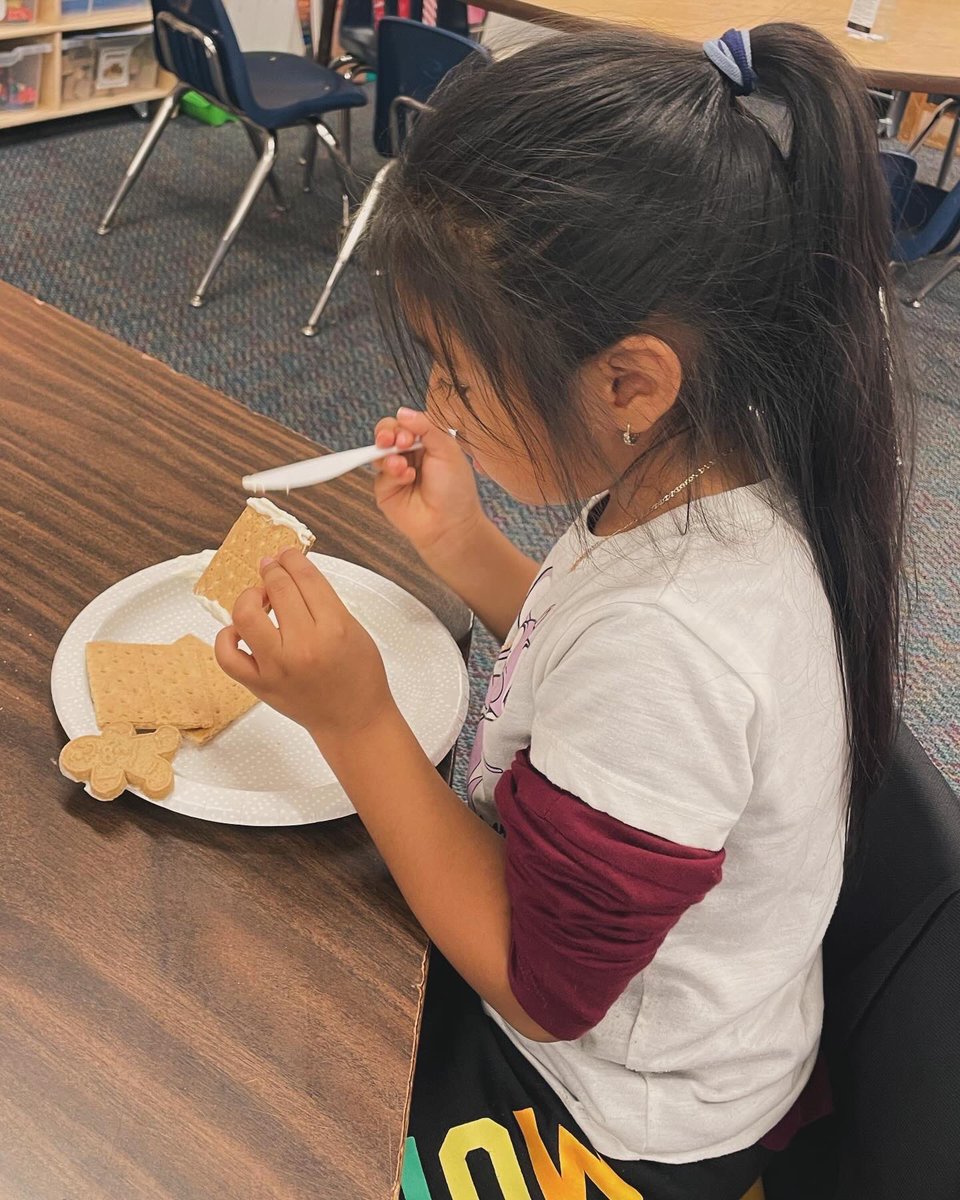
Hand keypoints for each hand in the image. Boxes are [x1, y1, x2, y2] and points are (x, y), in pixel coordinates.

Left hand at [214, 549, 394, 745]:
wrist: (354, 720)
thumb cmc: (359, 676)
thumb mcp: (354, 628)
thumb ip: (324, 601)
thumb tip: (293, 572)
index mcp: (334, 628)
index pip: (305, 577)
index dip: (292, 558)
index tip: (286, 554)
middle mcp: (303, 646)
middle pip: (277, 588)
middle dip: (272, 569)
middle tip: (271, 567)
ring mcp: (277, 666)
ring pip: (245, 614)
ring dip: (249, 597)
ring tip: (258, 599)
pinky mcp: (260, 685)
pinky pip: (227, 655)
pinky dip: (227, 637)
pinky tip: (239, 631)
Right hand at [373, 407, 484, 559]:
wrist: (450, 524)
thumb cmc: (455, 490)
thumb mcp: (447, 449)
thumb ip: (427, 427)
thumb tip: (402, 412)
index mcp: (426, 442)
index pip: (406, 422)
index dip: (403, 424)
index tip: (409, 433)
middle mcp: (409, 455)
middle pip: (387, 433)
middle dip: (387, 433)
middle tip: (397, 442)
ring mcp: (396, 471)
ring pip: (378, 452)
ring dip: (388, 454)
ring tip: (402, 465)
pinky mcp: (386, 489)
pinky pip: (379, 475)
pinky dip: (392, 474)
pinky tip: (406, 479)